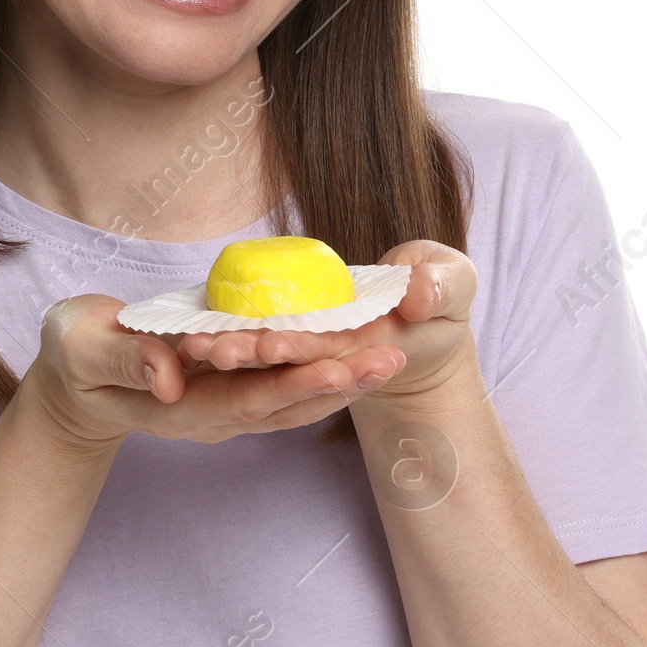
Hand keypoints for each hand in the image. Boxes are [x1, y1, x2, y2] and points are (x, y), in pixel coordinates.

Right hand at [20, 293, 406, 448]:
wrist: (78, 378)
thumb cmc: (74, 356)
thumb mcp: (82, 350)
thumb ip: (123, 358)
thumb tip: (168, 375)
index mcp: (179, 408)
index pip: (245, 400)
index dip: (293, 386)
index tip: (337, 368)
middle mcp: (213, 414)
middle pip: (284, 405)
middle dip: (338, 384)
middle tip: (390, 358)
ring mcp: (225, 404)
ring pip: (293, 399)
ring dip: (344, 381)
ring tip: (392, 356)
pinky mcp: (233, 386)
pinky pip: (286, 382)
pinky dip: (325, 368)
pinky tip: (358, 350)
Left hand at [172, 240, 478, 404]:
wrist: (423, 314)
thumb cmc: (445, 291)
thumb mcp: (456, 281)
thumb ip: (442, 287)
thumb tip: (419, 296)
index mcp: (374, 350)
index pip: (333, 355)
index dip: (301, 351)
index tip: (269, 342)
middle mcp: (337, 362)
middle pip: (289, 365)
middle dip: (250, 358)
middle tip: (208, 348)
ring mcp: (314, 357)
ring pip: (267, 361)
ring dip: (231, 355)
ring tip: (190, 345)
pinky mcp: (296, 345)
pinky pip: (261, 346)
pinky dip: (231, 340)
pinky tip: (191, 334)